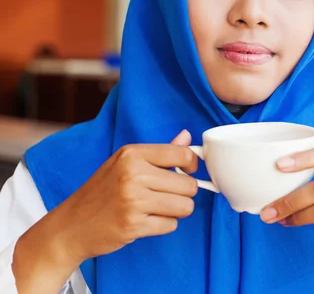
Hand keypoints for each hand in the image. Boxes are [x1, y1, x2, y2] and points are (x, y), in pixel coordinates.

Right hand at [56, 130, 199, 261]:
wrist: (71, 225)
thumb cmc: (102, 192)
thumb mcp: (125, 164)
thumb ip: (160, 153)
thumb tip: (186, 137)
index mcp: (132, 154)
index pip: (182, 155)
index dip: (192, 165)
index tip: (187, 172)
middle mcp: (133, 174)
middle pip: (189, 185)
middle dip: (184, 194)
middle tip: (167, 196)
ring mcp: (133, 200)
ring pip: (185, 207)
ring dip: (177, 211)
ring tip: (158, 209)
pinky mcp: (134, 225)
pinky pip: (171, 225)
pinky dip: (163, 225)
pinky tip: (146, 221)